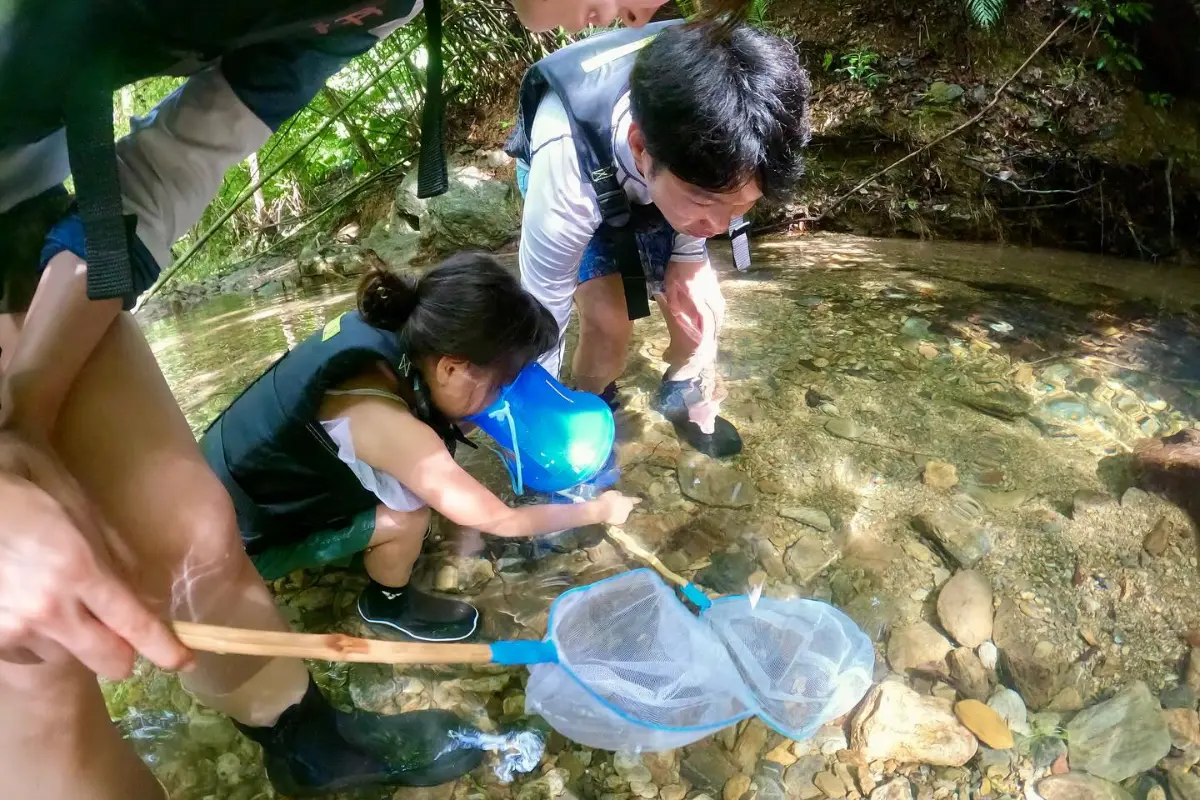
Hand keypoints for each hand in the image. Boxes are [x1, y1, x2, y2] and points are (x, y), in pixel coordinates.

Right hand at [0, 430, 192, 678]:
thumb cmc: (25, 497)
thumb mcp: (81, 516)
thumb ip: (114, 560)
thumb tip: (143, 597)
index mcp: (78, 572)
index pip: (134, 624)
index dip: (164, 647)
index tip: (184, 661)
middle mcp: (48, 609)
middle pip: (107, 659)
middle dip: (121, 652)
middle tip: (115, 632)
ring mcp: (13, 628)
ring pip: (65, 653)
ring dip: (68, 636)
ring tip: (46, 596)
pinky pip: (28, 649)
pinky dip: (34, 634)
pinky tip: (23, 602)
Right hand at [595, 490, 641, 524]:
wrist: (602, 511)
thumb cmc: (608, 499)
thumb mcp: (614, 493)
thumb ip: (619, 495)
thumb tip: (621, 496)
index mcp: (628, 502)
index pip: (634, 500)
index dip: (637, 500)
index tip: (641, 500)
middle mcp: (628, 510)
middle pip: (628, 508)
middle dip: (625, 507)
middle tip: (619, 505)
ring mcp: (624, 517)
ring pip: (623, 514)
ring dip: (620, 512)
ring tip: (612, 511)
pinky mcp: (618, 523)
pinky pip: (618, 519)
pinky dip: (615, 518)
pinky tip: (610, 516)